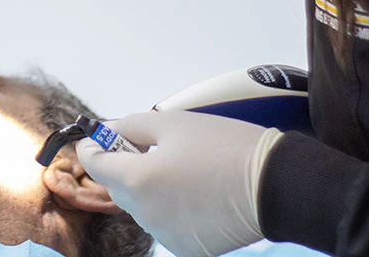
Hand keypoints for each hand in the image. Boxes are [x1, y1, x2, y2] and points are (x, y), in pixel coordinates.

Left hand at [77, 111, 282, 256]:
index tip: (97, 137)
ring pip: (142, 205)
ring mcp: (166, 235)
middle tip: (149, 146)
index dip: (93, 146)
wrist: (275, 184)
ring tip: (184, 168)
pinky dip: (171, 207)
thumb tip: (107, 132)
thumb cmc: (226, 148)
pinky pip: (165, 223)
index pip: (94, 164)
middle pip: (117, 186)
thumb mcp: (172, 122)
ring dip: (150, 187)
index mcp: (138, 180)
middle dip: (125, 165)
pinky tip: (196, 191)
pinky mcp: (187, 247)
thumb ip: (130, 126)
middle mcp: (146, 214)